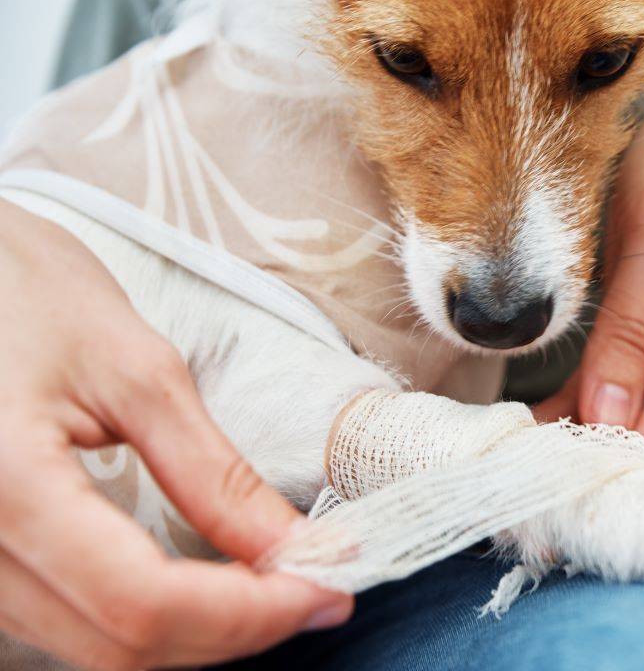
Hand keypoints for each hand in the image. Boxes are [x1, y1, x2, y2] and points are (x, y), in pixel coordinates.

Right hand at [0, 200, 350, 669]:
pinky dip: (150, 619)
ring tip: (273, 585)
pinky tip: (203, 584)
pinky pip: (68, 622)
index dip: (250, 613)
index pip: (145, 603)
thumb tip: (294, 546)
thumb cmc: (28, 292)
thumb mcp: (136, 372)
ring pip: (95, 647)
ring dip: (198, 631)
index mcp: (6, 489)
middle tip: (317, 588)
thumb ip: (213, 474)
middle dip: (236, 628)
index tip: (328, 590)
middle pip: (122, 643)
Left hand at [538, 34, 643, 469]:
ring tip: (514, 452)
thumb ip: (634, 328)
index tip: (570, 479)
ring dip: (580, 438)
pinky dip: (576, 406)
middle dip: (599, 460)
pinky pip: (613, 387)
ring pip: (632, 422)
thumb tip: (604, 418)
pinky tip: (530, 419)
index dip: (639, 471)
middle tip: (521, 469)